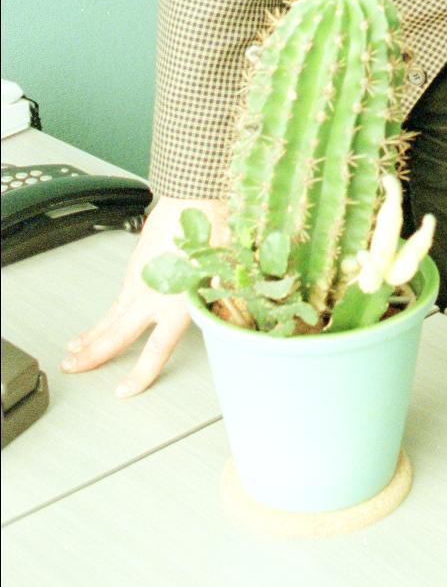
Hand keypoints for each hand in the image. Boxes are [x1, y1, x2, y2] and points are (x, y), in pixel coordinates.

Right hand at [62, 194, 228, 396]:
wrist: (193, 195)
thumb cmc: (213, 229)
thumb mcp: (228, 272)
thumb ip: (222, 301)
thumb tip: (232, 317)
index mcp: (177, 303)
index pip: (155, 351)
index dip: (139, 375)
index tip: (125, 390)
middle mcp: (153, 295)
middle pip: (117, 334)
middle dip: (93, 355)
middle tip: (73, 369)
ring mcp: (140, 278)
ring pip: (111, 314)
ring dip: (92, 333)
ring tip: (75, 349)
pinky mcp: (135, 263)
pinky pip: (118, 294)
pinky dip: (107, 309)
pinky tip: (104, 316)